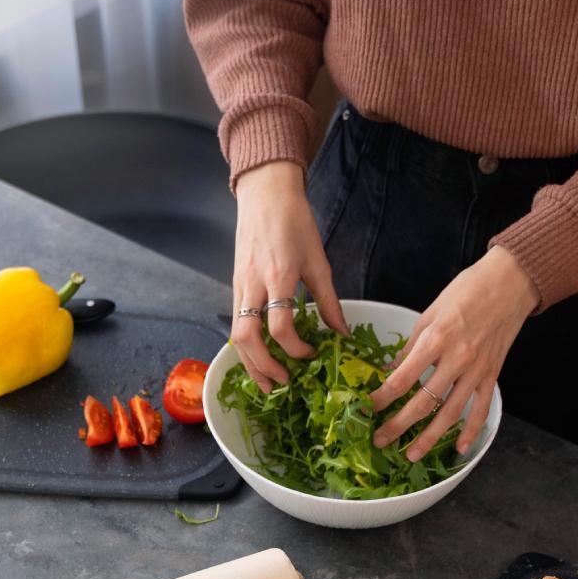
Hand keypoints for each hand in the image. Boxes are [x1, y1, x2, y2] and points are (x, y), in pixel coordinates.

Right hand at [230, 160, 348, 390]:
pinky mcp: (234, 286)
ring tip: (268, 383)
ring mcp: (239, 286)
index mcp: (278, 277)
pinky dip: (246, 346)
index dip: (296, 349)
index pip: (280, 327)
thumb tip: (342, 334)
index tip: (313, 355)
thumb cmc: (295, 223)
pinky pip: (235, 323)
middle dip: (264, 366)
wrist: (265, 195)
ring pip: (235, 334)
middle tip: (283, 383)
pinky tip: (260, 357)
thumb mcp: (319, 261)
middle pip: (247, 338)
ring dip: (250, 363)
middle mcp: (253, 285)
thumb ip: (329, 301)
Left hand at [369, 246, 539, 458]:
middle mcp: (456, 359)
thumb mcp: (430, 312)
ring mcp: (476, 370)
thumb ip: (411, 346)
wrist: (510, 283)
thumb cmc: (468, 291)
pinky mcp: (492, 375)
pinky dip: (470, 431)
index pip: (402, 379)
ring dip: (429, 437)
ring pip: (450, 413)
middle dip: (398, 426)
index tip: (367, 410)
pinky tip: (459, 447)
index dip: (382, 399)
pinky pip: (480, 409)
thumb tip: (392, 370)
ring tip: (411, 454)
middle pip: (422, 403)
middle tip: (380, 440)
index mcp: (435, 340)